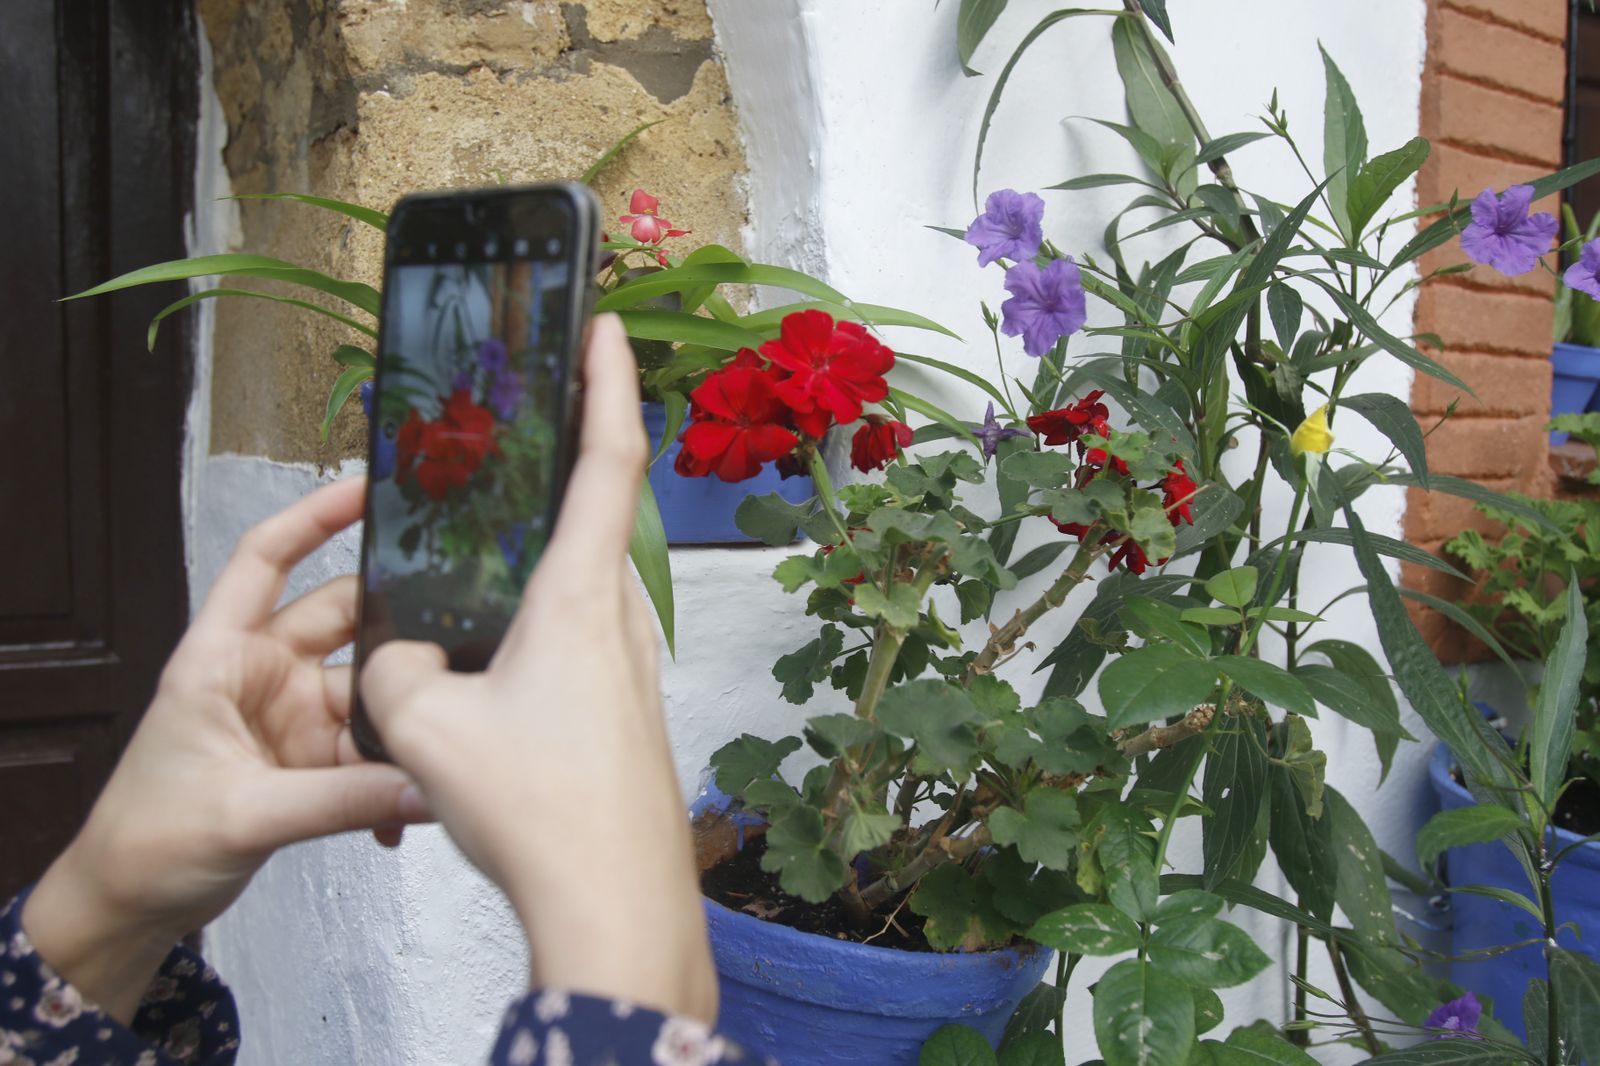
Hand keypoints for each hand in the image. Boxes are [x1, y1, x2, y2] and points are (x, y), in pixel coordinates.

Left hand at [23, 476, 428, 1021]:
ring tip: (445, 735)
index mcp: (221, 657)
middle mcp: (262, 674)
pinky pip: (371, 749)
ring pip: (369, 689)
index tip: (371, 488)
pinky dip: (395, 772)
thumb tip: (427, 787)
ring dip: (403, 715)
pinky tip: (414, 803)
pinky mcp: (313, 760)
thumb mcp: (242, 815)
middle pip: (343, 621)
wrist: (128, 907)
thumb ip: (341, 801)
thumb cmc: (148, 840)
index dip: (312, 517)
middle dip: (398, 626)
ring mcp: (292, 716)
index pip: (264, 560)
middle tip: (461, 632)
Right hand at [360, 313, 716, 1023]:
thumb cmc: (540, 809)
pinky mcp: (623, 716)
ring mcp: (629, 670)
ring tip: (480, 554)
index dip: (608, 382)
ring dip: (537, 563)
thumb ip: (396, 670)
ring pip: (579, 591)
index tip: (604, 325)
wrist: (615, 903)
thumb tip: (407, 659)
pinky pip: (578, 646)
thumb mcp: (425, 728)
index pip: (608, 459)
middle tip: (514, 435)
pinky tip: (493, 660)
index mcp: (580, 596)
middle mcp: (618, 621)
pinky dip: (537, 627)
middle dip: (556, 469)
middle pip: (594, 518)